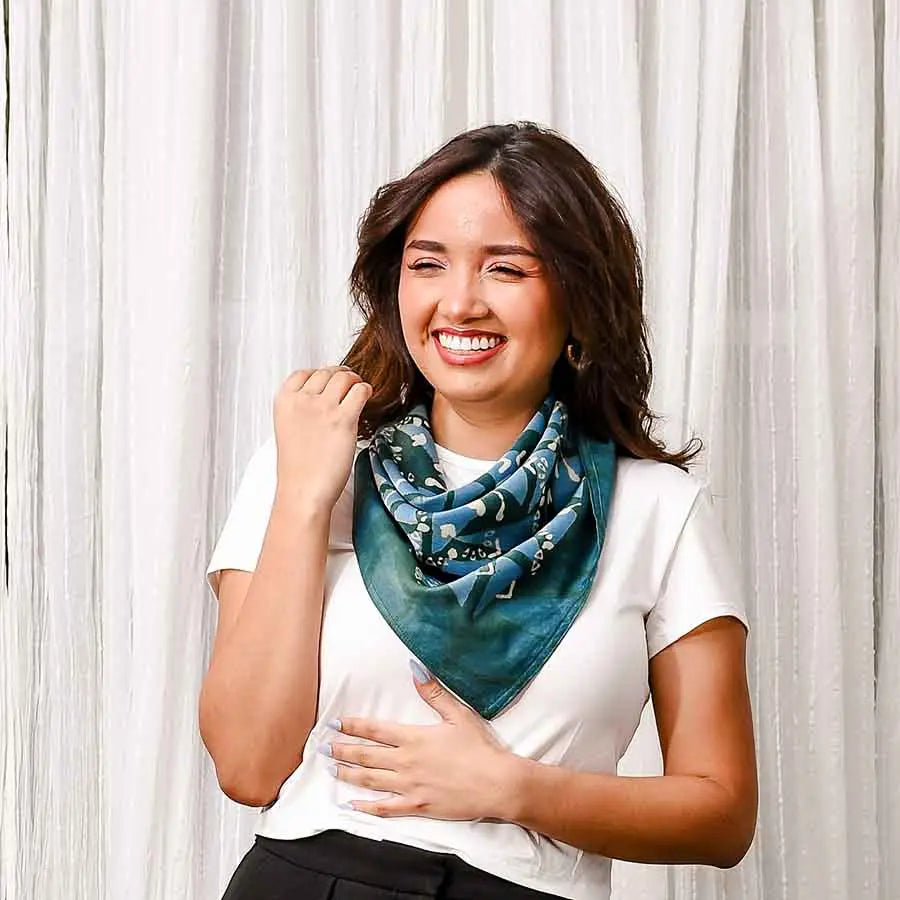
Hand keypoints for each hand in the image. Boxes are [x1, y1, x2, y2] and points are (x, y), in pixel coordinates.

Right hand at [273, 366, 371, 510]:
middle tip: (349, 384)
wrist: (303, 491)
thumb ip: (300, 410)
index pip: (303, 373)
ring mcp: (323, 408)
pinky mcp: (343, 419)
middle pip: (326, 372)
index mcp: (284, 401)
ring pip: (345, 377)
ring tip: (358, 391)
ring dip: (354, 381)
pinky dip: (366, 390)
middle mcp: (302, 400)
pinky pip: (360, 391)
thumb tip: (323, 396)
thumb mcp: (288, 429)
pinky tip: (367, 397)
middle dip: (340, 376)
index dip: (320, 375)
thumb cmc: (298, 467)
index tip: (329, 381)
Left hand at [322, 661, 515, 820]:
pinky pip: (384, 808)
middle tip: (322, 747)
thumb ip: (433, 692)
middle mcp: (405, 761)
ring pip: (369, 780)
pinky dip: (365, 807)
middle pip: (365, 756)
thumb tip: (415, 668)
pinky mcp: (416, 806)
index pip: (375, 730)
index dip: (353, 726)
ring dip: (348, 774)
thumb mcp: (458, 714)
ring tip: (331, 769)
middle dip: (342, 750)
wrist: (496, 783)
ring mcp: (408, 786)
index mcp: (413, 737)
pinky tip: (351, 805)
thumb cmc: (479, 748)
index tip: (335, 723)